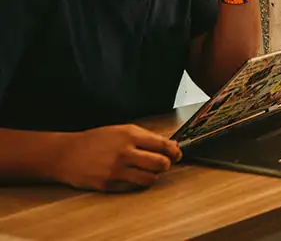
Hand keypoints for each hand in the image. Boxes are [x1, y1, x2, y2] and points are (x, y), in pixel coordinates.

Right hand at [52, 125, 181, 192]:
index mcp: (129, 135)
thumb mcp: (120, 131)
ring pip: (150, 178)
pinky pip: (134, 186)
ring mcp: (116, 170)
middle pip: (160, 163)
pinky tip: (132, 176)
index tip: (177, 154)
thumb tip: (169, 145)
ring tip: (147, 171)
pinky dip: (138, 182)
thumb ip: (145, 137)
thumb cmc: (95, 141)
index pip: (162, 145)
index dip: (174, 151)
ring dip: (153, 175)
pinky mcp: (109, 184)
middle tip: (163, 163)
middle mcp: (124, 152)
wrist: (65, 154)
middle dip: (166, 164)